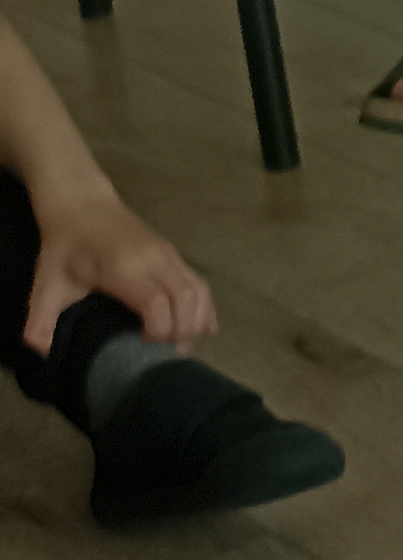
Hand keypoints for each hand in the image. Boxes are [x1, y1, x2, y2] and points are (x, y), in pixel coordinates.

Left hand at [21, 170, 216, 353]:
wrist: (82, 204)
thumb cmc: (65, 245)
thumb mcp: (46, 283)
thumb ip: (41, 319)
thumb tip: (40, 351)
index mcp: (124, 269)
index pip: (157, 305)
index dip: (158, 332)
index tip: (141, 346)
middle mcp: (154, 260)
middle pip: (187, 301)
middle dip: (181, 334)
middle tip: (163, 355)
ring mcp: (169, 255)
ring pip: (200, 293)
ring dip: (196, 323)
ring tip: (178, 345)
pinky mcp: (175, 255)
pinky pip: (200, 284)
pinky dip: (205, 309)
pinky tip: (200, 328)